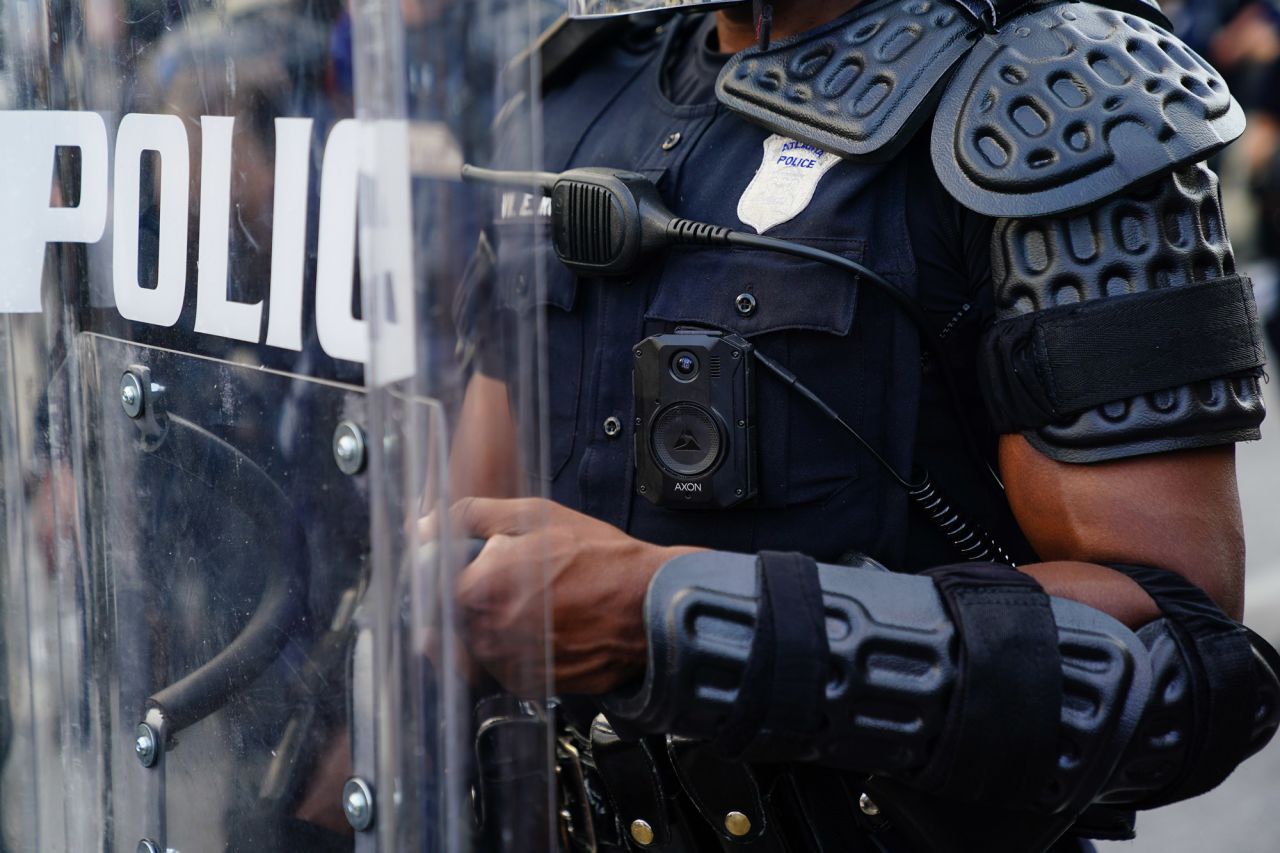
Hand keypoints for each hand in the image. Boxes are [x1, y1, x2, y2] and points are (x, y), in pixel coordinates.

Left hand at [447, 497, 699, 695]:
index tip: (470, 562)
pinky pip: (501, 665)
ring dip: (491, 623)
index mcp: (480, 589)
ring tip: (535, 601)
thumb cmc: (600, 559)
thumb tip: (425, 525)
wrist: (648, 605)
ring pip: (474, 642)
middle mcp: (488, 633)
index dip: (452, 569)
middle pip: (451, 615)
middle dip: (472, 597)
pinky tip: (544, 625)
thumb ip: (472, 516)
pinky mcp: (528, 685)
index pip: (433, 584)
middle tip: (514, 579)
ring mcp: (507, 664)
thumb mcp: (536, 515)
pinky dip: (513, 647)